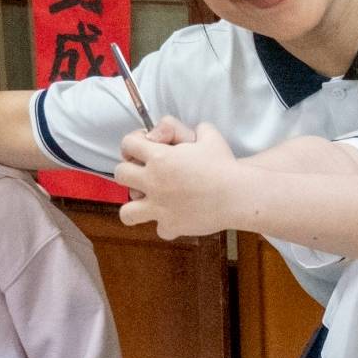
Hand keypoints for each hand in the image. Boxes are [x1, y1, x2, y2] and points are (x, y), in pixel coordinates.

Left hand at [116, 122, 239, 237]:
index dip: (133, 143)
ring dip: (136, 206)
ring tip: (150, 202)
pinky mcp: (171, 225)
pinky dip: (168, 225)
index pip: (128, 144)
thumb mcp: (208, 135)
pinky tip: (178, 218)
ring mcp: (159, 207)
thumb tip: (167, 129)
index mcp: (159, 157)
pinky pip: (160, 229)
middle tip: (145, 174)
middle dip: (129, 172)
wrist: (237, 195)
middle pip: (120, 174)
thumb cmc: (224, 165)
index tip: (143, 147)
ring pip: (127, 211)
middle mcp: (153, 182)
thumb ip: (185, 128)